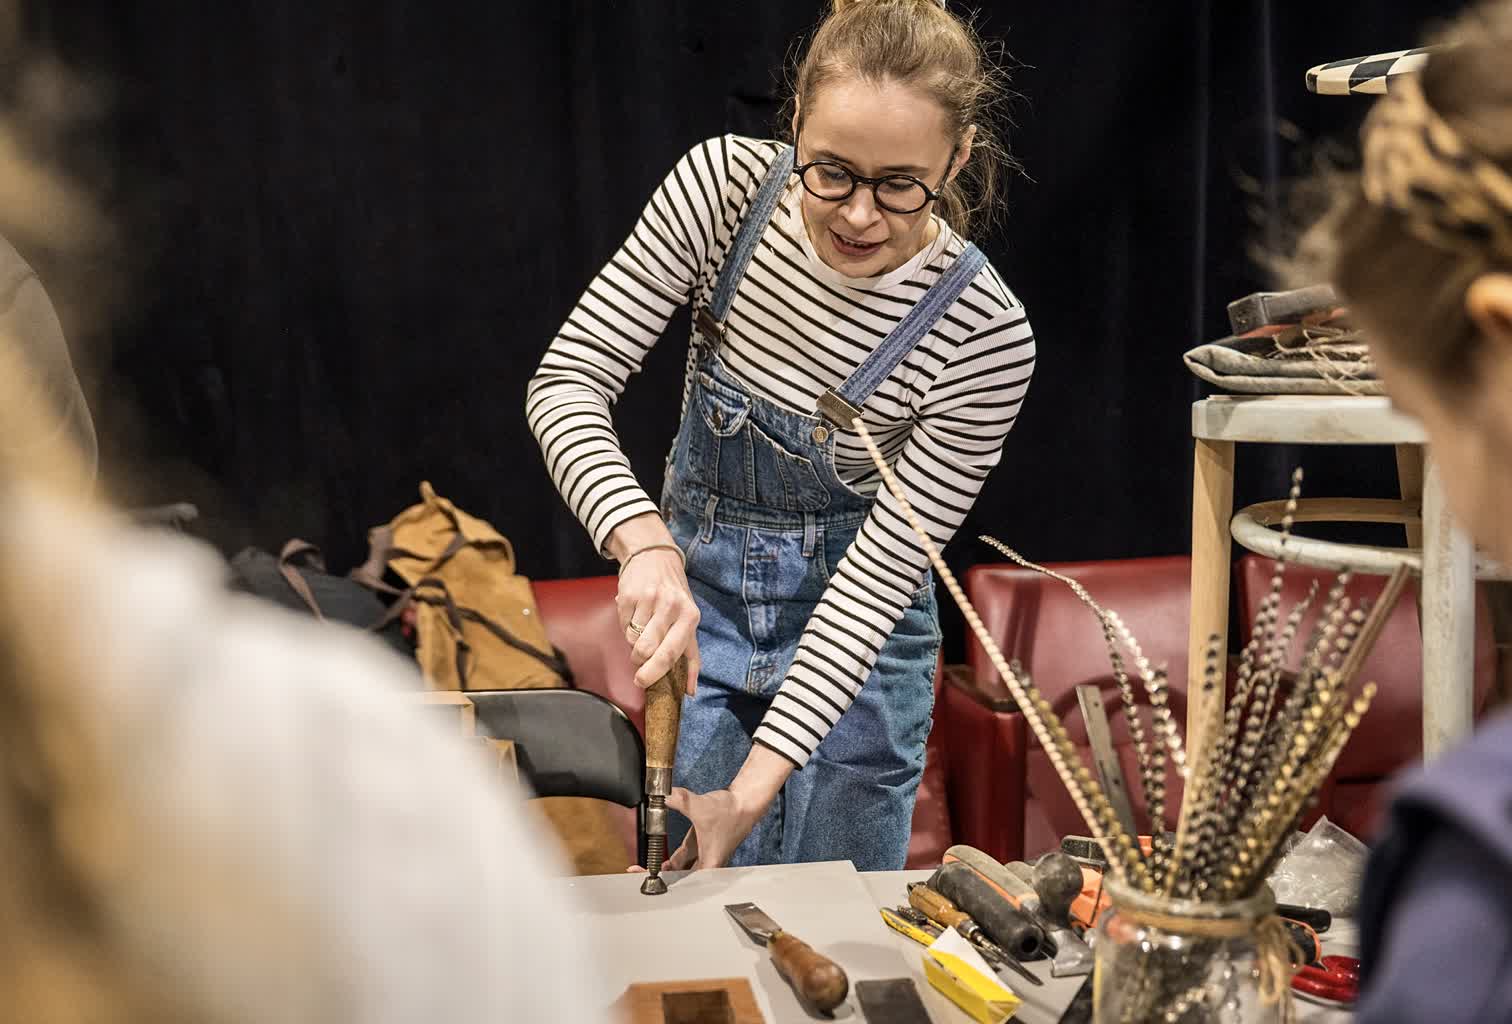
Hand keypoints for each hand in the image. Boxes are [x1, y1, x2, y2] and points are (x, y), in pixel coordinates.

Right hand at [609, 514, 699, 693]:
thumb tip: (690, 691)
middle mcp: (671, 606)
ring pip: (632, 639)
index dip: (655, 673)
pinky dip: (626, 625)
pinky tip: (634, 615)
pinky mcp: (629, 594)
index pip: (672, 653)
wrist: (655, 557)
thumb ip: (690, 655)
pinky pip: (622, 624)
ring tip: (641, 631)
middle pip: (648, 650)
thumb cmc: (674, 595)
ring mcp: (649, 599)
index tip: (643, 683)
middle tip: (638, 666)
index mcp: (690, 616)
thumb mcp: (689, 619)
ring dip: (633, 643)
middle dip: (640, 663)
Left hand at [646, 746, 792, 871]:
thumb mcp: (700, 806)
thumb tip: (662, 795)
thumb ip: (678, 800)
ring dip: (667, 867)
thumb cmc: (732, 812)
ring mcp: (706, 854)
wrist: (746, 801)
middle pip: (681, 878)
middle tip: (642, 872)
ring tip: (650, 865)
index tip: (645, 878)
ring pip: (683, 867)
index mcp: (709, 864)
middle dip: (661, 875)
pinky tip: (663, 851)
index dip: (662, 882)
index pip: (682, 881)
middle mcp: (708, 863)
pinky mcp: (704, 844)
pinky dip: (675, 855)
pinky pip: (686, 855)